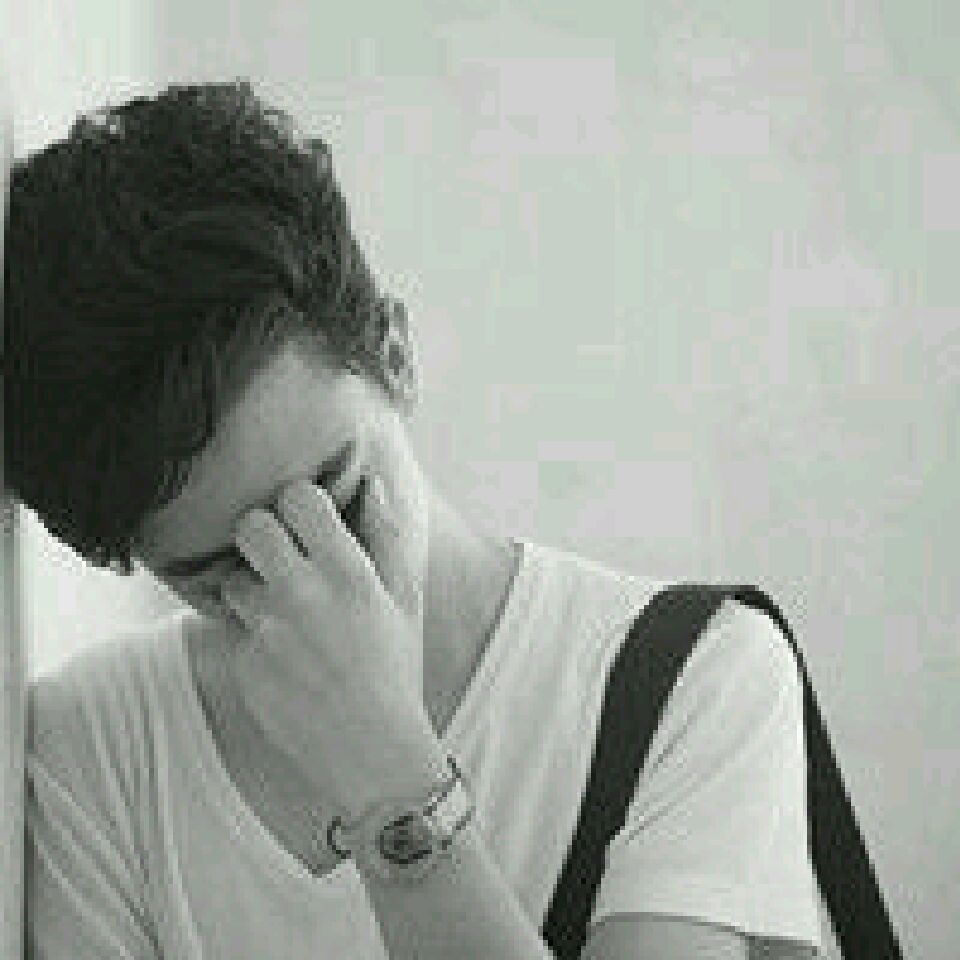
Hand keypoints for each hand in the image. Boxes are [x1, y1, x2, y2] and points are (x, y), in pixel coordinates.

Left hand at [215, 462, 442, 819]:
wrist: (371, 751)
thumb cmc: (395, 669)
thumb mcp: (404, 599)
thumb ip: (387, 536)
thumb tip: (371, 484)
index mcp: (348, 571)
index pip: (298, 499)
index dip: (299, 504)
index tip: (306, 522)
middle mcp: (303, 592)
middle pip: (251, 527)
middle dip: (262, 536)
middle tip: (279, 557)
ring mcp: (269, 629)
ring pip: (233, 579)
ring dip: (252, 589)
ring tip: (283, 615)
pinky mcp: (245, 663)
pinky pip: (233, 629)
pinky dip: (252, 636)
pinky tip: (283, 658)